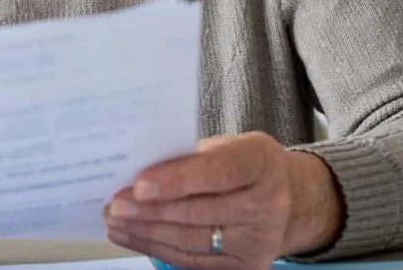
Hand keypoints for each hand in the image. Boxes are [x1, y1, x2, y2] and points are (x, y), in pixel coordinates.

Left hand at [103, 132, 343, 269]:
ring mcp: (258, 241)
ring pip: (192, 241)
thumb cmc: (241, 162)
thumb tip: (136, 169)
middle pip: (199, 212)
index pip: (216, 172)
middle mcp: (267, 204)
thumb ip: (190, 155)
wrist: (286, 198)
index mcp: (260, 161)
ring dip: (147, 232)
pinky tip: (133, 236)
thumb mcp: (226, 144)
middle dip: (151, 210)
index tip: (139, 184)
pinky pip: (194, 261)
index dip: (176, 179)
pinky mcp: (246, 266)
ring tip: (115, 221)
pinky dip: (157, 248)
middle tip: (115, 205)